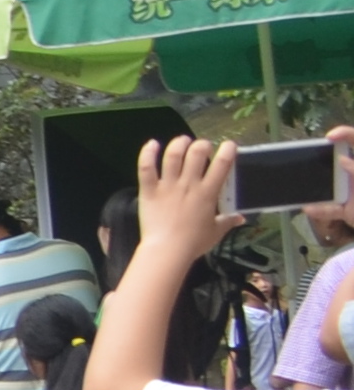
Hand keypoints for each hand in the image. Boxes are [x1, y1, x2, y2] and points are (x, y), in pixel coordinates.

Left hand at [136, 130, 234, 270]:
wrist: (168, 249)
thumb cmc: (194, 242)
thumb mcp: (216, 231)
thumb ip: (228, 221)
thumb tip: (241, 218)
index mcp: (208, 193)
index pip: (221, 166)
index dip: (228, 151)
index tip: (230, 144)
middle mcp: (188, 184)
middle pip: (196, 154)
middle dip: (202, 145)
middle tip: (203, 145)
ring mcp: (167, 185)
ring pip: (173, 156)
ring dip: (178, 144)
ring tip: (183, 140)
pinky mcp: (149, 189)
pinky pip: (146, 167)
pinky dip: (148, 153)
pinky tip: (152, 143)